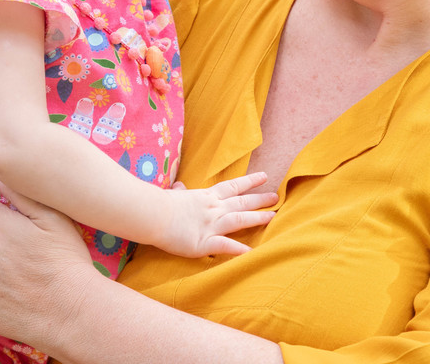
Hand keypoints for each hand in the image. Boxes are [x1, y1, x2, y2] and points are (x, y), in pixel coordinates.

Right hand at [156, 172, 277, 256]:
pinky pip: (225, 246)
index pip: (232, 187)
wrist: (152, 214)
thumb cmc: (160, 203)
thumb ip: (180, 191)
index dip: (249, 182)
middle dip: (260, 200)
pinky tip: (251, 252)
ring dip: (257, 218)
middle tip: (277, 197)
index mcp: (206, 197)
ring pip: (239, 220)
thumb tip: (179, 185)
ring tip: (273, 217)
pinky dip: (239, 249)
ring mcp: (210, 225)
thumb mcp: (174, 194)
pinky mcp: (203, 242)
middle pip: (241, 202)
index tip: (264, 177)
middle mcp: (213, 209)